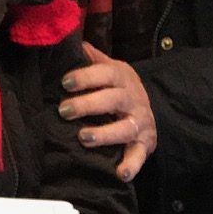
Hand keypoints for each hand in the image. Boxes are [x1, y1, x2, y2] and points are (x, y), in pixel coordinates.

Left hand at [58, 42, 157, 181]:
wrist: (148, 108)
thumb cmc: (117, 87)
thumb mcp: (108, 68)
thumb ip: (90, 57)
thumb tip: (69, 39)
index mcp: (121, 77)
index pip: (105, 74)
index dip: (86, 77)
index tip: (65, 82)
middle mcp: (133, 99)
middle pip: (113, 100)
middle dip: (88, 104)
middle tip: (64, 110)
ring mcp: (140, 122)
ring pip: (124, 128)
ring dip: (105, 133)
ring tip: (83, 137)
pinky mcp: (144, 144)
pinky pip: (139, 155)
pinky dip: (132, 165)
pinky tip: (120, 173)